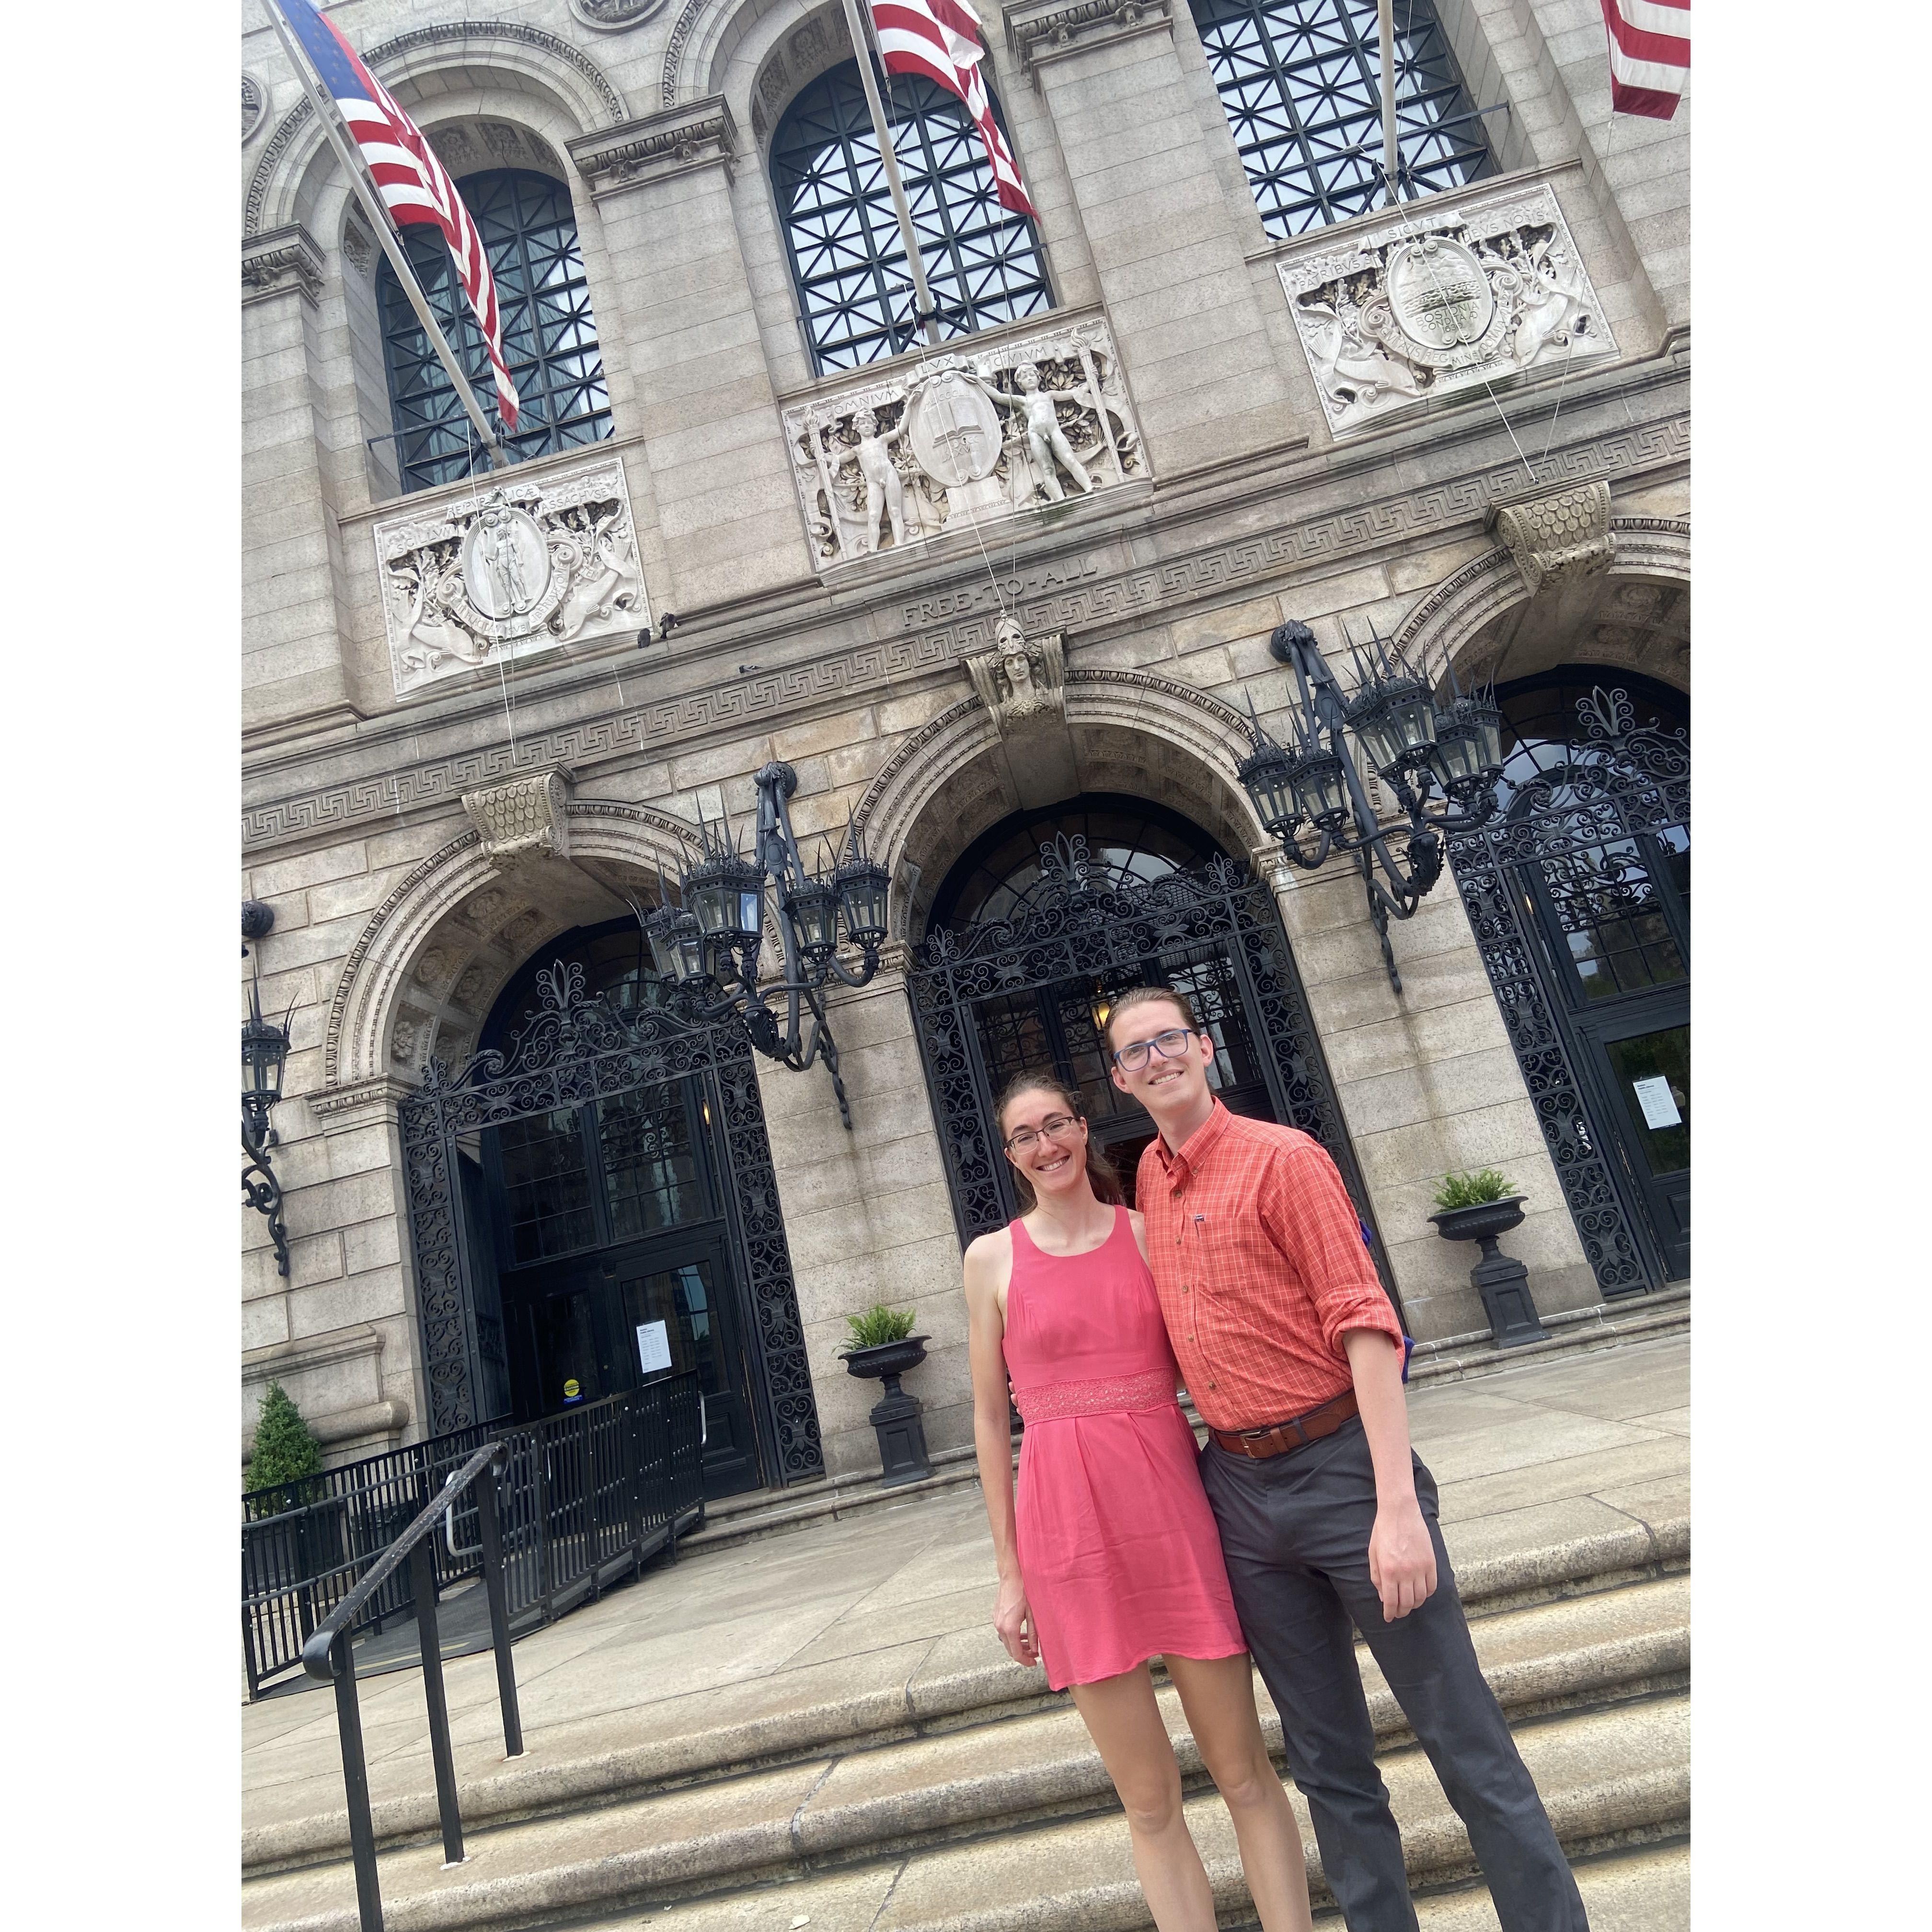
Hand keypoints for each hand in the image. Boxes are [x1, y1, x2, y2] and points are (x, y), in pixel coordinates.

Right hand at [994, 1573, 1038, 1667]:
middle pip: (1010, 1650)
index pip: (1016, 1654)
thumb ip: (1033, 1634)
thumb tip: (1034, 1649)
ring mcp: (996, 1622)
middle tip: (1034, 1653)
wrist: (1011, 1577)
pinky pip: (1003, 1632)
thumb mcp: (1033, 1614)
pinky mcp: (996, 1617)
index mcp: (1010, 1628)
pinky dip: (1012, 1637)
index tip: (1034, 1663)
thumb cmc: (1024, 1592)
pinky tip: (1021, 1633)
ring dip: (1017, 1645)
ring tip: (1029, 1643)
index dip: (1025, 1661)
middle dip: (1023, 1654)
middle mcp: (1000, 1627)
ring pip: (1006, 1641)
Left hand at [1367, 1493, 1437, 1620]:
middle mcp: (1405, 1572)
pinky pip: (1432, 1586)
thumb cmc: (1383, 1531)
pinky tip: (1420, 1593)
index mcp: (1389, 1571)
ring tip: (1409, 1604)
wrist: (1400, 1512)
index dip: (1390, 1613)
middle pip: (1407, 1603)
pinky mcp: (1431, 1563)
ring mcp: (1420, 1568)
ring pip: (1421, 1598)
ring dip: (1414, 1605)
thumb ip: (1377, 1577)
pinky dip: (1426, 1594)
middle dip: (1401, 1611)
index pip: (1391, 1601)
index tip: (1389, 1618)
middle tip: (1398, 1613)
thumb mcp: (1373, 1554)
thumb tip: (1383, 1597)